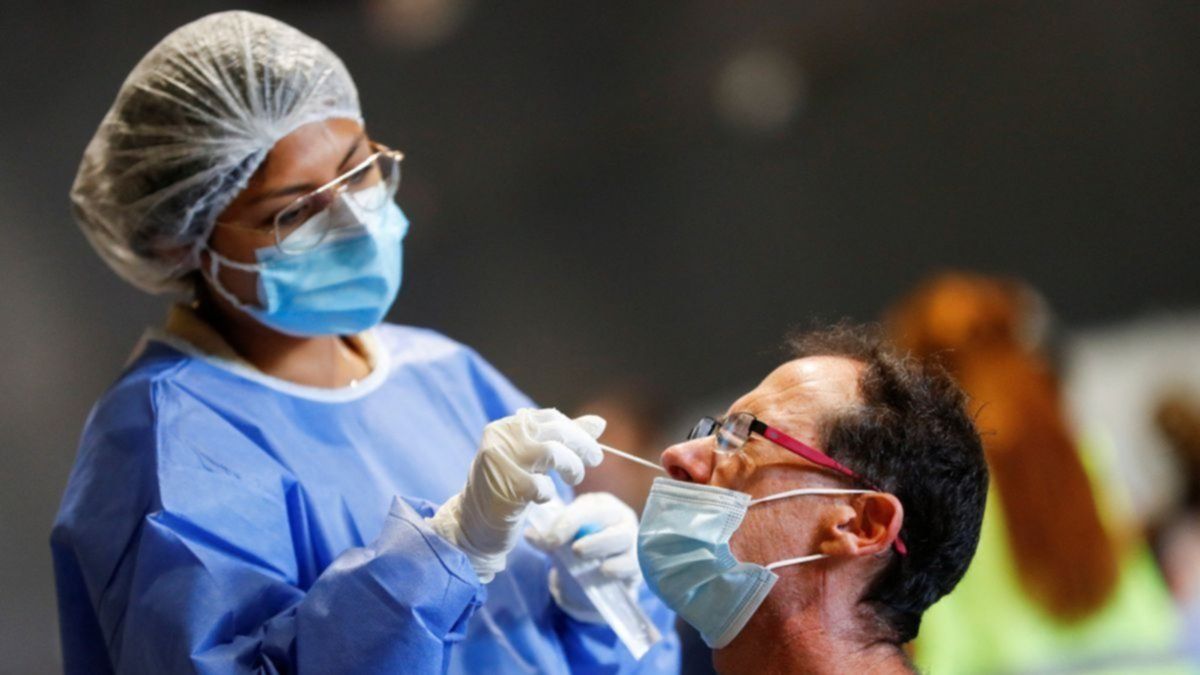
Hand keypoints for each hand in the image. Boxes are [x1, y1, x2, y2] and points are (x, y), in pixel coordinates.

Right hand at [429, 408, 604, 581]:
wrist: (473, 522)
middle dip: (583, 446)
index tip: (591, 448)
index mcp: (507, 426)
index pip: (551, 417)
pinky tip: (542, 498)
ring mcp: (500, 461)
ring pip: (553, 453)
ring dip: (572, 467)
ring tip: (573, 480)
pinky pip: (541, 486)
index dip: (577, 431)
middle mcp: (501, 437)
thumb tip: (598, 423)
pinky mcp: (503, 488)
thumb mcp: (534, 459)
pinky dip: (548, 493)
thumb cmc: (508, 487)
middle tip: (595, 460)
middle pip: (556, 430)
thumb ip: (563, 439)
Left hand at [525, 492, 640, 622]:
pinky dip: (618, 566)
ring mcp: (631, 538)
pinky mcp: (637, 562)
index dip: (568, 522)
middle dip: (588, 531)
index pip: (585, 507)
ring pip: (623, 536)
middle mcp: (618, 516)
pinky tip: (604, 571)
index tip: (550, 540)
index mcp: (597, 505)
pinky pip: (632, 562)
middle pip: (608, 516)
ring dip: (602, 546)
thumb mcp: (561, 540)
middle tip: (574, 549)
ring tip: (585, 558)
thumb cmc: (579, 547)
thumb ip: (547, 538)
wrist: (597, 576)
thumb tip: (529, 534)